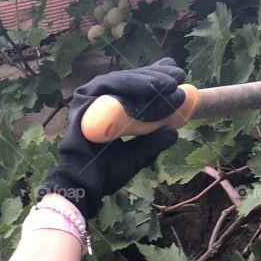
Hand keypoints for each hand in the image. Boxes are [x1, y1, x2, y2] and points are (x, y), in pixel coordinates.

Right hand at [37, 58, 185, 217]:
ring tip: (169, 82)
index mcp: (108, 110)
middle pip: (128, 80)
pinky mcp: (82, 101)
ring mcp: (87, 99)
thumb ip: (152, 143)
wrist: (85, 186)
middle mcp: (96, 100)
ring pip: (119, 80)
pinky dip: (130, 84)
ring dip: (146, 79)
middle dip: (155, 75)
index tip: (177, 75)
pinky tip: (151, 87)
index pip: (132, 87)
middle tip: (178, 74)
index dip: (154, 78)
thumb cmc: (106, 172)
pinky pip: (107, 87)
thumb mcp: (137, 155)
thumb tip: (174, 132)